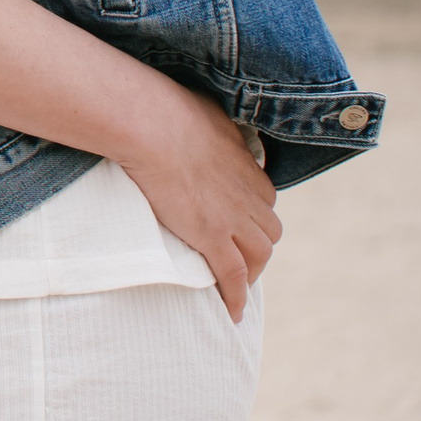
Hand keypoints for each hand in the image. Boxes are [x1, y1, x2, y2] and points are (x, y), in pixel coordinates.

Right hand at [113, 79, 280, 321]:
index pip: (263, 198)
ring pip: (259, 255)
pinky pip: (234, 276)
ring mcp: (233, 219)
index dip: (253, 212)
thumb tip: (209, 119)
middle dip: (258, 244)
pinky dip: (236, 296)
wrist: (150, 125)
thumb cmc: (165, 108)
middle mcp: (249, 195)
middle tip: (237, 254)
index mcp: (246, 166)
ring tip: (234, 283)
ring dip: (252, 270)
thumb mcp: (204, 111)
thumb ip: (214, 124)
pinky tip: (232, 312)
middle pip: (269, 230)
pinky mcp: (212, 238)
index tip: (237, 219)